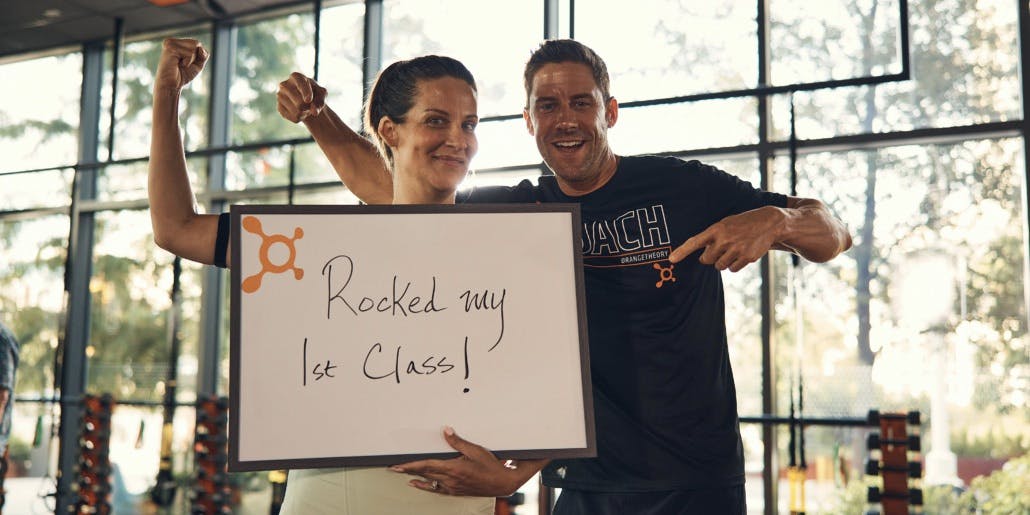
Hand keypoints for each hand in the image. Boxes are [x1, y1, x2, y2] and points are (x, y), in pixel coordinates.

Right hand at [154, 38, 207, 92]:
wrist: (171, 85)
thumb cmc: (182, 75)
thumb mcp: (198, 65)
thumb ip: (203, 55)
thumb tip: (200, 47)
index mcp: (176, 43)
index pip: (197, 43)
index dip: (197, 56)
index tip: (186, 63)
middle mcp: (172, 41)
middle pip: (196, 43)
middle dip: (195, 57)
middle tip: (183, 64)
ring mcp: (170, 43)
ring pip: (194, 46)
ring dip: (191, 60)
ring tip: (179, 64)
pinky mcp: (170, 47)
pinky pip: (190, 53)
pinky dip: (188, 62)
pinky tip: (177, 64)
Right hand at [278, 72, 326, 122]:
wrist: (306, 100)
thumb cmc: (314, 93)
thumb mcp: (322, 94)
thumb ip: (321, 101)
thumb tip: (314, 112)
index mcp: (296, 77)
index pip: (300, 84)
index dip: (306, 93)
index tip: (309, 100)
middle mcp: (284, 85)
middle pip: (300, 103)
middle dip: (309, 107)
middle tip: (310, 104)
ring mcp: (280, 96)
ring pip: (297, 112)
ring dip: (305, 113)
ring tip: (305, 107)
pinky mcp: (279, 108)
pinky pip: (294, 118)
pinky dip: (301, 118)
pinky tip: (299, 111)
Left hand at [389, 427, 542, 496]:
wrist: (502, 482)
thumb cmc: (491, 466)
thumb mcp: (475, 450)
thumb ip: (458, 441)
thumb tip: (446, 431)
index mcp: (454, 468)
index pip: (426, 466)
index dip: (410, 465)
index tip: (398, 465)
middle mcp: (451, 480)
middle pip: (424, 474)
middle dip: (408, 470)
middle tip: (394, 468)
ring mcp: (452, 487)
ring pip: (429, 482)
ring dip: (415, 477)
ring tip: (402, 474)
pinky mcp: (455, 491)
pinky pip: (436, 490)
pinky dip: (425, 486)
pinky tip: (418, 484)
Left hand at [669, 206, 784, 271]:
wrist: (769, 222)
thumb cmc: (742, 224)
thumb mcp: (726, 224)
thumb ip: (713, 238)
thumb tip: (702, 256)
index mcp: (716, 229)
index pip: (695, 242)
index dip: (682, 251)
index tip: (671, 260)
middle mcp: (724, 240)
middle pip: (706, 260)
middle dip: (711, 257)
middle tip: (721, 248)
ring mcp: (736, 249)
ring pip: (719, 266)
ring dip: (723, 261)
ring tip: (734, 248)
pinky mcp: (747, 258)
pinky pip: (732, 270)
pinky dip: (735, 265)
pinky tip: (742, 253)